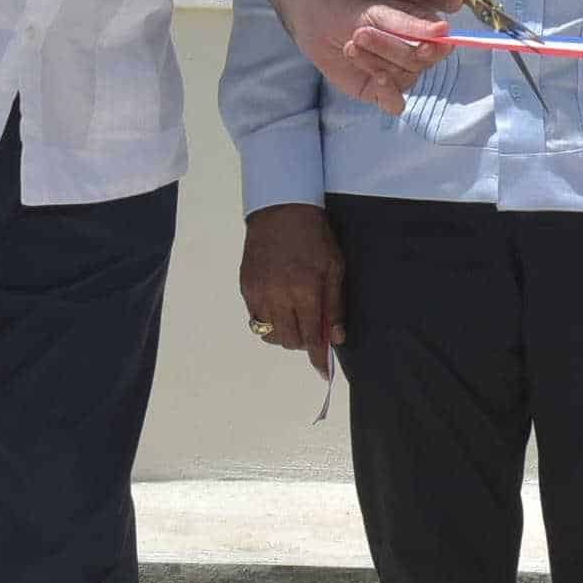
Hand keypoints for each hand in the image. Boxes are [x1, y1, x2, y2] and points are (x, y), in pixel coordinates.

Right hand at [240, 203, 345, 377]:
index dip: (318, 358)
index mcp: (305, 290)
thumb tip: (337, 337)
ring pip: (270, 334)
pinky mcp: (246, 286)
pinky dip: (268, 320)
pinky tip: (279, 306)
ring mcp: (259, 292)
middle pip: (289, 340)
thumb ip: (335, 305)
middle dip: (303, 342)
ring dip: (285, 333)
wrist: (281, 209)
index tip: (323, 372)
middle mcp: (279, 295)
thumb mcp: (335, 267)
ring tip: (295, 317)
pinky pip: (256, 318)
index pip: (312, 336)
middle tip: (312, 330)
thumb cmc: (314, 237)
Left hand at [289, 0, 453, 114]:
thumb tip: (444, 30)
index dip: (435, 49)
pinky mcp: (381, 93)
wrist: (321, 23)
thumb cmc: (353, 11)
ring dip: (374, 62)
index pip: (441, 46)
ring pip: (401, 79)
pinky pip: (395, 104)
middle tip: (360, 33)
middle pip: (416, 63)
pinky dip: (388, 93)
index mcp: (423, 33)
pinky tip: (377, 79)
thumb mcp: (381, 13)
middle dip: (388, 48)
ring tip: (351, 45)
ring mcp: (399, 76)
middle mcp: (415, 57)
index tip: (423, 46)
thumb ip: (411, 25)